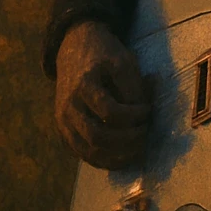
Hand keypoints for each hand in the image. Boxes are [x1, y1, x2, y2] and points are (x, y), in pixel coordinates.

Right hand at [54, 20, 153, 168]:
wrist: (73, 49)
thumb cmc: (103, 55)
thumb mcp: (122, 60)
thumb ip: (132, 87)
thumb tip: (141, 117)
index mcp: (83, 85)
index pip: (110, 112)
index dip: (134, 115)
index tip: (148, 109)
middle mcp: (68, 106)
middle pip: (96, 137)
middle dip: (127, 140)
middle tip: (144, 132)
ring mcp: (63, 121)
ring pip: (88, 152)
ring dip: (117, 156)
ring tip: (138, 147)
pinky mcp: (64, 130)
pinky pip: (82, 155)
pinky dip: (104, 161)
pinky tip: (123, 156)